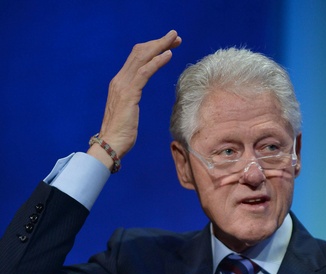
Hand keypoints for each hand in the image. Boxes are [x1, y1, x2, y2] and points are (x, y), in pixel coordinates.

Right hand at [88, 30, 181, 164]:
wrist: (110, 144)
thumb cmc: (120, 134)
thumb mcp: (127, 112)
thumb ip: (130, 101)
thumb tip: (135, 100)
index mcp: (119, 83)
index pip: (136, 58)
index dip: (152, 48)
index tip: (168, 45)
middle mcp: (120, 80)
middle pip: (140, 53)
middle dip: (158, 42)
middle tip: (175, 36)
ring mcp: (123, 85)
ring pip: (143, 58)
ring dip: (160, 46)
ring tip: (175, 40)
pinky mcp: (129, 94)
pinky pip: (145, 72)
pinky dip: (157, 61)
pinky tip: (168, 55)